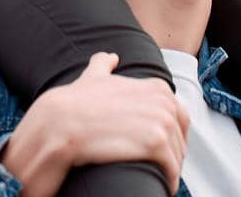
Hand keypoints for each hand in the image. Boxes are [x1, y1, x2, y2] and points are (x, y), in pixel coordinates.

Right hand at [1, 52, 189, 196]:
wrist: (59, 122)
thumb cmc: (74, 104)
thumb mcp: (92, 77)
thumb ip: (102, 66)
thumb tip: (110, 57)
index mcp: (153, 86)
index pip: (177, 112)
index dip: (172, 131)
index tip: (163, 146)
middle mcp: (160, 99)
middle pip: (180, 132)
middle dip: (175, 150)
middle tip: (162, 166)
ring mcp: (159, 119)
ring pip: (177, 150)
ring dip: (172, 167)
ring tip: (161, 178)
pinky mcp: (154, 141)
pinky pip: (171, 164)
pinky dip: (170, 178)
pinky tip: (163, 187)